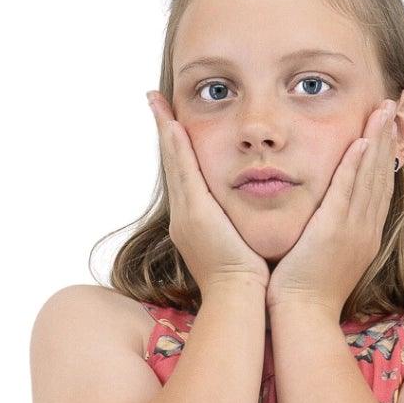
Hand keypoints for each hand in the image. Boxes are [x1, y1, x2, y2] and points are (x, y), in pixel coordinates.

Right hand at [146, 91, 270, 297]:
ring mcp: (185, 215)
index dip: (177, 150)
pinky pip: (184, 173)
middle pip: (173, 165)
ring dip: (166, 130)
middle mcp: (183, 216)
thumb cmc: (247, 282)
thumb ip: (240, 227)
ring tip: (158, 102)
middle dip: (165, 132)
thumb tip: (247, 218)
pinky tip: (174, 124)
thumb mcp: (241, 247)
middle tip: (155, 102)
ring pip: (174, 163)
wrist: (239, 301)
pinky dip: (177, 148)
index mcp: (194, 223)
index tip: (172, 123)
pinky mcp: (195, 214)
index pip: (185, 177)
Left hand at [265, 100, 398, 318]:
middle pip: (382, 176)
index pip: (380, 188)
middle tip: (392, 106)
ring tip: (384, 110)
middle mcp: (365, 231)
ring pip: (370, 178)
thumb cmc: (305, 293)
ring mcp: (353, 231)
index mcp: (364, 236)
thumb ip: (330, 234)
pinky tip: (362, 141)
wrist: (302, 317)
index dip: (385, 156)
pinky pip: (347, 192)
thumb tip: (326, 219)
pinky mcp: (333, 232)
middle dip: (388, 138)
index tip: (387, 129)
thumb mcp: (324, 258)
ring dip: (377, 141)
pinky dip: (357, 166)